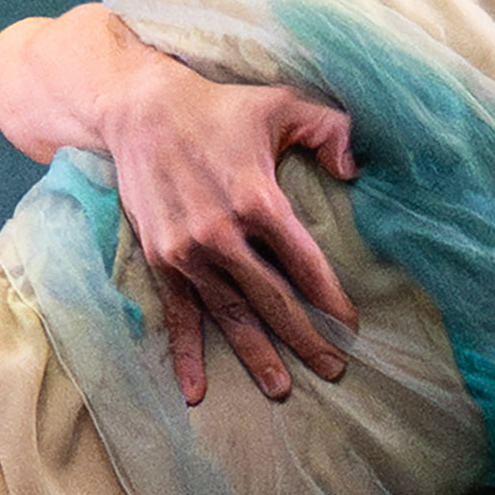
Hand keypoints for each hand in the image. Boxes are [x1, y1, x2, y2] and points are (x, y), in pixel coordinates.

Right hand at [96, 44, 363, 405]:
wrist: (140, 109)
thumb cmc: (219, 107)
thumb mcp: (283, 104)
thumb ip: (330, 129)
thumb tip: (354, 168)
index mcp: (258, 199)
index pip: (305, 264)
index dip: (331, 299)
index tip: (351, 327)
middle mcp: (222, 234)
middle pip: (274, 300)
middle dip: (307, 338)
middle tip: (334, 369)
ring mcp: (188, 252)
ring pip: (232, 316)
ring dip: (258, 355)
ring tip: (282, 388)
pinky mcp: (162, 260)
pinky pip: (179, 315)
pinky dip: (188, 354)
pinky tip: (197, 391)